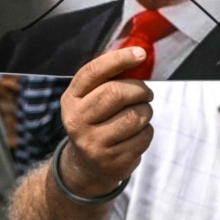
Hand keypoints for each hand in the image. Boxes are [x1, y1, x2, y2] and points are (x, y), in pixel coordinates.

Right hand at [59, 48, 153, 198]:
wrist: (89, 165)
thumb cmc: (98, 121)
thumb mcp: (91, 99)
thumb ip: (109, 79)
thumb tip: (139, 55)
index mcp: (71, 99)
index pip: (93, 72)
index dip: (119, 59)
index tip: (140, 54)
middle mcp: (77, 122)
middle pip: (116, 93)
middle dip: (140, 90)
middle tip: (146, 94)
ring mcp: (92, 144)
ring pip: (135, 116)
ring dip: (147, 111)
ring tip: (141, 114)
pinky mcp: (112, 161)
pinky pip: (143, 137)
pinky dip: (147, 131)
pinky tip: (137, 134)